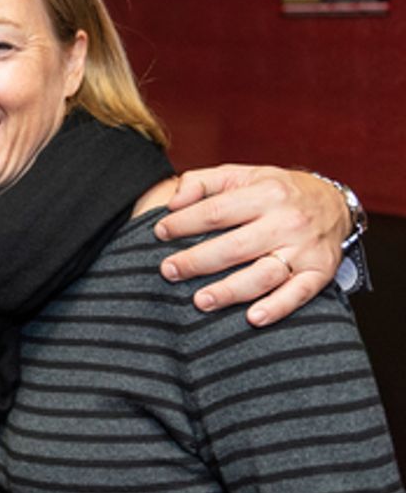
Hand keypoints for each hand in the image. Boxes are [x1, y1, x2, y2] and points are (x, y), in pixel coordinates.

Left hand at [155, 165, 349, 326]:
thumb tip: (173, 202)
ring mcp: (304, 249)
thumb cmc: (276, 191)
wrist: (334, 203)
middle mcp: (287, 221)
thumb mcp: (241, 175)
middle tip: (168, 271)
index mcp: (266, 193)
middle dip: (197, 261)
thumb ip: (202, 182)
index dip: (185, 223)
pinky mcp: (320, 271)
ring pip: (264, 274)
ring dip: (231, 290)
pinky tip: (253, 318)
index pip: (217, 211)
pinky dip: (278, 307)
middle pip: (235, 246)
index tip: (159, 233)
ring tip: (201, 301)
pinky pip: (299, 293)